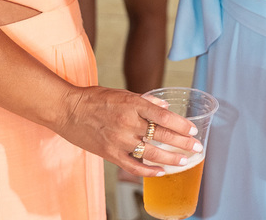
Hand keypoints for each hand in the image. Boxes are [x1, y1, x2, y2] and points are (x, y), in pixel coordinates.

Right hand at [54, 86, 201, 177]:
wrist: (68, 110)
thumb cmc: (95, 99)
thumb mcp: (122, 93)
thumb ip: (144, 101)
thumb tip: (164, 107)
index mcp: (133, 104)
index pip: (163, 116)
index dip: (181, 125)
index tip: (192, 131)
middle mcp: (128, 122)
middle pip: (161, 135)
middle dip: (182, 143)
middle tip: (197, 148)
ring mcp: (119, 139)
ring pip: (151, 153)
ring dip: (171, 159)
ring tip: (184, 162)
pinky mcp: (110, 153)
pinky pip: (133, 166)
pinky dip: (148, 171)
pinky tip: (161, 172)